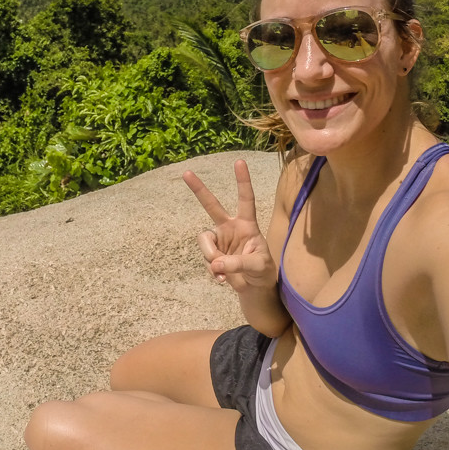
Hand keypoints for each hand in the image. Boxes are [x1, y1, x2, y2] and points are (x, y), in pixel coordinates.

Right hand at [182, 160, 276, 291]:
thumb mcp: (258, 266)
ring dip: (211, 256)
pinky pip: (206, 258)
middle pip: (212, 205)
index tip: (239, 162)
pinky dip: (212, 270)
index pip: (245, 199)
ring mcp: (219, 240)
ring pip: (205, 240)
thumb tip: (215, 264)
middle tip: (186, 172)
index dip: (242, 181)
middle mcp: (230, 228)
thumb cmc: (262, 271)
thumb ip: (238, 263)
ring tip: (222, 271)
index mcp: (247, 225)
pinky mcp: (212, 254)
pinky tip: (222, 279)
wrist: (254, 288)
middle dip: (199, 189)